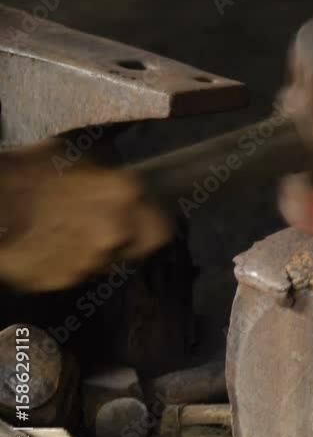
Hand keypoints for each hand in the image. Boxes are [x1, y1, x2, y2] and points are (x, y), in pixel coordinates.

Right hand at [0, 141, 171, 291]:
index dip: (151, 227)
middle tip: (95, 227)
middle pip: (133, 248)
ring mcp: (90, 259)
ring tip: (59, 232)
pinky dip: (60, 263)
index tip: (141, 224)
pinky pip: (70, 273)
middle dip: (121, 240)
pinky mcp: (63, 279)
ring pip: (100, 261)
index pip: (162, 228)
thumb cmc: (26, 171)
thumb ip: (104, 178)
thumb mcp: (72, 158)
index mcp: (123, 194)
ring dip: (88, 250)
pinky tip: (42, 245)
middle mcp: (115, 231)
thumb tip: (115, 185)